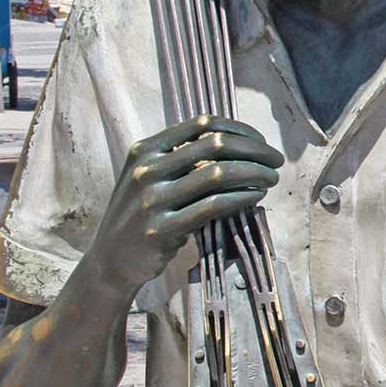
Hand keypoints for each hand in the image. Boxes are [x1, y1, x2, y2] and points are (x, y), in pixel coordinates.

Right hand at [89, 115, 284, 292]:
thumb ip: (180, 158)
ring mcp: (153, 200)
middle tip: (275, 161)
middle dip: (255, 150)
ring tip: (270, 179)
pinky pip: (214, 206)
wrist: (110, 261)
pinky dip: (242, 197)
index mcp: (145, 150)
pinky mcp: (162, 229)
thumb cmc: (139, 216)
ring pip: (218, 174)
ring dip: (254, 173)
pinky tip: (256, 197)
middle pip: (216, 145)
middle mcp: (147, 170)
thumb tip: (236, 145)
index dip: (239, 130)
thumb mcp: (148, 177)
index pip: (202, 124)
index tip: (260, 142)